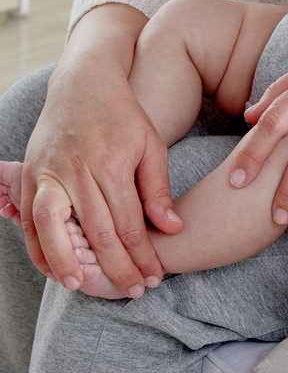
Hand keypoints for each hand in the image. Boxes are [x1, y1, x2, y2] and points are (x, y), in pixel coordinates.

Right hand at [21, 39, 180, 295]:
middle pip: (97, 233)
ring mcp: (51, 172)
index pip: (129, 224)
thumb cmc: (123, 114)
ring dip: (69, 263)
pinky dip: (40, 248)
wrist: (84, 82)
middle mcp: (78, 170)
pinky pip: (31, 221)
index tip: (155, 277)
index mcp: (112, 164)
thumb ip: (158, 188)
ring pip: (55, 230)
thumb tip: (172, 228)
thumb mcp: (151, 143)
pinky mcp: (33, 173)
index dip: (143, 256)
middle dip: (116, 268)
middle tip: (134, 291)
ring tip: (85, 286)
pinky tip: (56, 268)